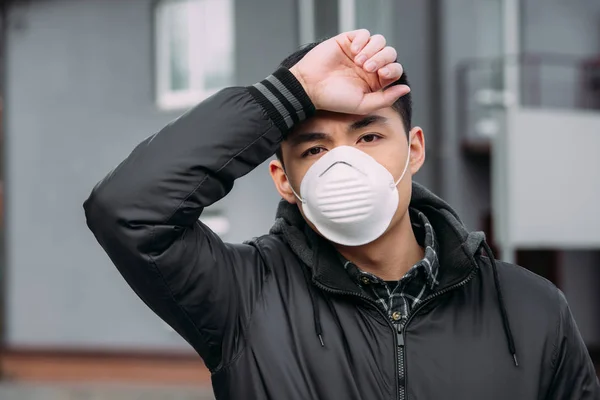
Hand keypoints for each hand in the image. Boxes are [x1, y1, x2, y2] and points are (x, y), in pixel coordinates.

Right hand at [289, 30, 409, 114]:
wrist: (310, 87)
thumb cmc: (334, 99)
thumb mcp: (363, 104)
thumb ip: (386, 98)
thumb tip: (406, 89)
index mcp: (375, 81)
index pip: (395, 69)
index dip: (393, 69)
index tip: (382, 75)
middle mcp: (369, 66)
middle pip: (390, 53)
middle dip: (382, 59)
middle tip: (367, 68)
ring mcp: (358, 53)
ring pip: (379, 41)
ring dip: (373, 50)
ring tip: (359, 61)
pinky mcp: (347, 41)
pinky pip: (364, 33)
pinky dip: (363, 40)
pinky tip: (354, 51)